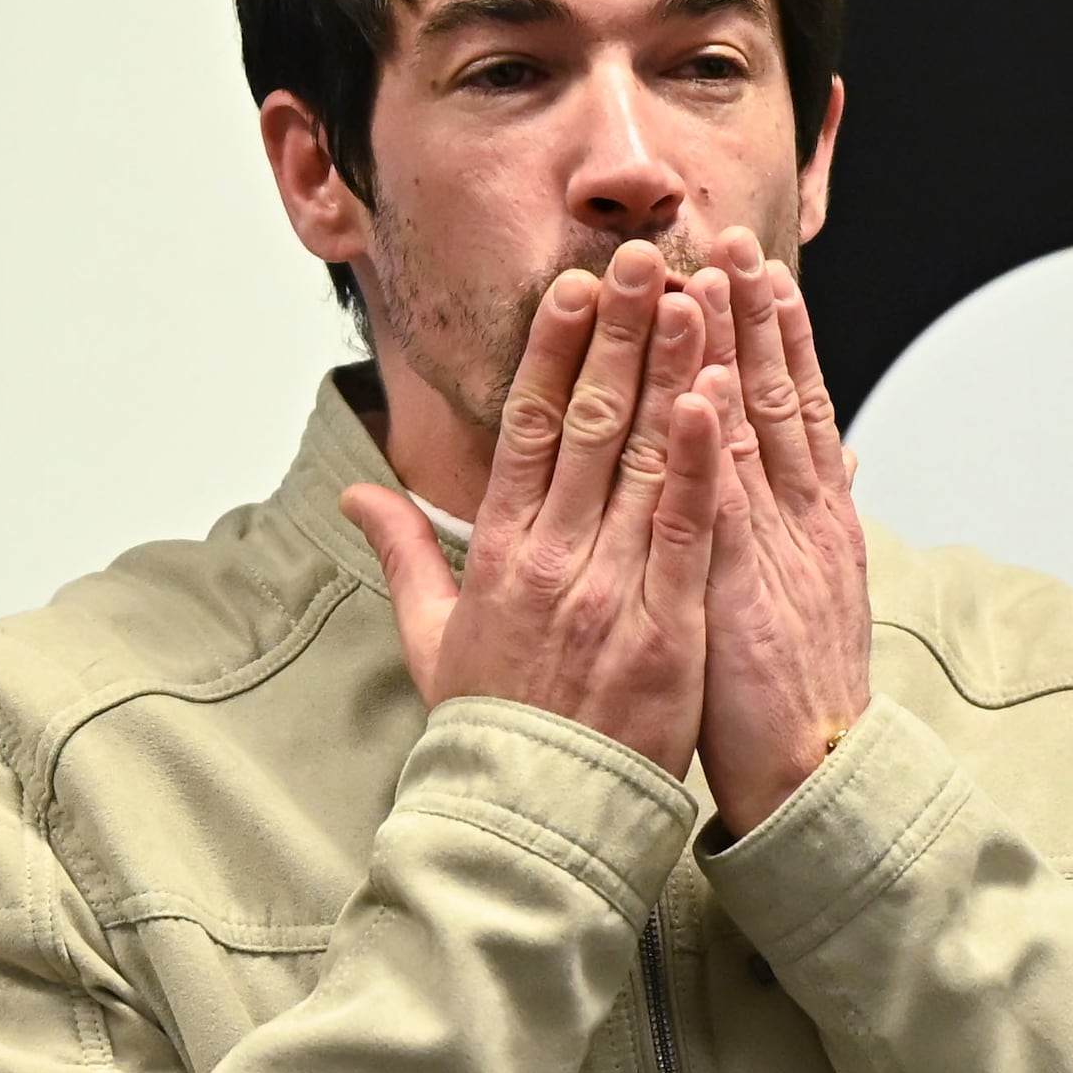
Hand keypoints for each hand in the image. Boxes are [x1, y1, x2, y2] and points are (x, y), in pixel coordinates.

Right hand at [343, 236, 723, 781]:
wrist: (534, 816)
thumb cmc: (492, 728)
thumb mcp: (429, 637)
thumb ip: (402, 555)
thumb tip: (359, 493)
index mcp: (499, 553)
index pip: (524, 428)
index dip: (553, 351)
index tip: (575, 288)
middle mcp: (551, 557)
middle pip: (586, 421)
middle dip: (618, 332)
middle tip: (643, 256)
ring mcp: (609, 588)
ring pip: (639, 459)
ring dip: (667, 370)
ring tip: (692, 297)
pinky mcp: (664, 626)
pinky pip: (683, 528)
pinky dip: (697, 461)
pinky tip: (713, 399)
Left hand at [689, 226, 872, 836]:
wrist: (816, 776)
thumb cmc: (799, 696)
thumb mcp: (821, 593)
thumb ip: (821, 517)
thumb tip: (838, 458)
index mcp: (813, 517)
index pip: (793, 401)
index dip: (771, 329)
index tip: (751, 264)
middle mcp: (801, 517)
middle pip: (776, 391)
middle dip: (750, 309)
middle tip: (728, 231)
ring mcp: (775, 548)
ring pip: (754, 427)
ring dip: (734, 346)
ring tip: (714, 272)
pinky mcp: (742, 586)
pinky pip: (724, 501)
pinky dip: (717, 440)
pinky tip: (705, 381)